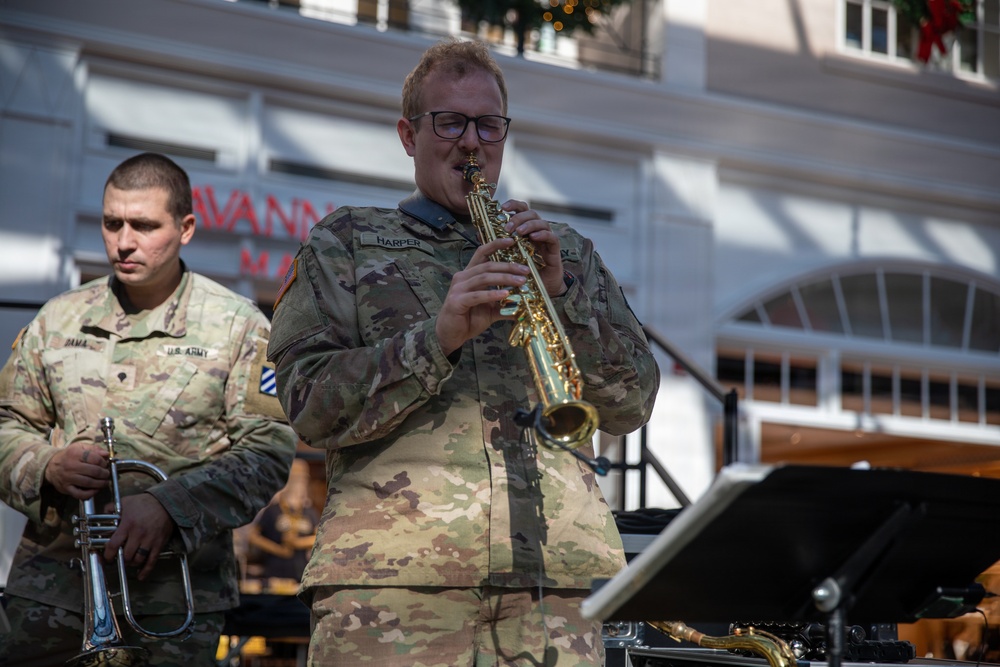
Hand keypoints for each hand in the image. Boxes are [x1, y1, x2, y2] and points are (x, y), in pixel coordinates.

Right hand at [43, 442, 109, 499]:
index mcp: (75, 454)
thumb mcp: (79, 447)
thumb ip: (94, 449)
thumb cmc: (68, 456)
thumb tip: (106, 454)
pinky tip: (96, 489)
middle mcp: (71, 466)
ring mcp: (68, 478)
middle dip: (104, 473)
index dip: (103, 462)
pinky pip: (80, 494)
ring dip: (101, 483)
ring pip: (89, 483)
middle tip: (106, 474)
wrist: (50, 466)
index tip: (105, 464)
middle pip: (94, 471)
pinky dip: (91, 493)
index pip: (95, 458)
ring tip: (105, 482)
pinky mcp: (66, 489)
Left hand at [103, 492, 175, 580]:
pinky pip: (152, 561)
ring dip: (131, 563)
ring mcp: (149, 540)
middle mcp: (138, 534)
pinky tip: (141, 575)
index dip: (107, 554)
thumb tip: (103, 513)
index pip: (113, 545)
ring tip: (129, 560)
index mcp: (128, 524)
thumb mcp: (126, 502)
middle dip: (120, 559)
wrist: (166, 502)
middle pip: (126, 555)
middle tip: (118, 558)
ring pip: (137, 559)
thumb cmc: (145, 503)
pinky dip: (145, 570)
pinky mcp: (159, 544)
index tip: (106, 557)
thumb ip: (112, 508)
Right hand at [435, 237, 529, 355]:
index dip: (496, 244)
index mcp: (470, 274)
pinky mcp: (456, 301)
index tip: (512, 241)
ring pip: (484, 278)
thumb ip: (505, 303)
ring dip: (504, 278)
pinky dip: (492, 294)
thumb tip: (525, 303)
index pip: (482, 253)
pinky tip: (505, 294)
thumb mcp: (490, 309)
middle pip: (487, 265)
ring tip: (520, 282)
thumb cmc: (469, 318)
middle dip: (508, 266)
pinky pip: (477, 295)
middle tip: (525, 271)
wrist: (451, 335)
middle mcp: (462, 277)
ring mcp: (458, 289)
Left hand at [501, 200, 564, 296]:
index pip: (522, 210)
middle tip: (508, 228)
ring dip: (529, 225)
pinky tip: (533, 237)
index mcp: (526, 229)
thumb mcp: (508, 256)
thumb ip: (497, 244)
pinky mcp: (554, 250)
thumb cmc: (523, 271)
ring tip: (519, 233)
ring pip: (542, 222)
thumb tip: (479, 234)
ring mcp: (547, 239)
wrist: (541, 289)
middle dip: (518, 217)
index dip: (514, 205)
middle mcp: (537, 231)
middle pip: (531, 213)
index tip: (503, 207)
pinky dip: (543, 234)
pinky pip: (552, 237)